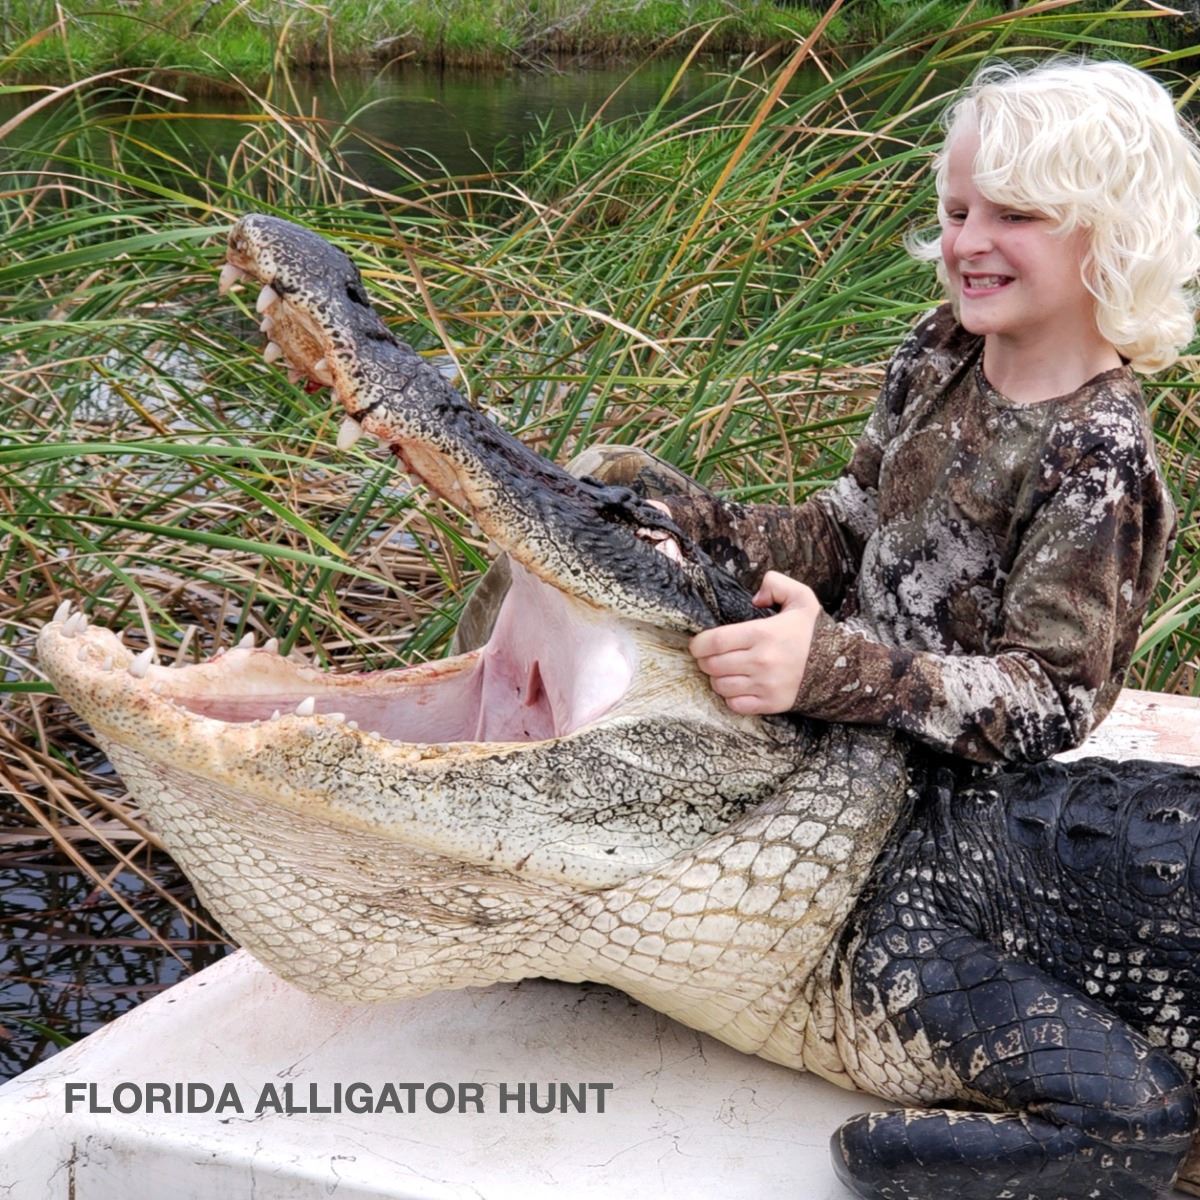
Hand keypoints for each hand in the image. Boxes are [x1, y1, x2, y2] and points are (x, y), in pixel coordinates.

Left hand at [689, 571, 820, 714]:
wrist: (840, 668)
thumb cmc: (814, 633)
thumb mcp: (801, 598)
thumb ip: (775, 584)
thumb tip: (754, 597)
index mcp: (764, 634)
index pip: (716, 641)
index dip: (699, 644)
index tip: (698, 644)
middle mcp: (762, 661)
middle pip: (713, 665)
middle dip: (705, 660)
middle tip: (709, 656)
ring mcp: (765, 685)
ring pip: (721, 686)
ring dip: (716, 678)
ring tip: (723, 671)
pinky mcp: (770, 704)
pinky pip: (735, 705)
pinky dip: (730, 697)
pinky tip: (737, 687)